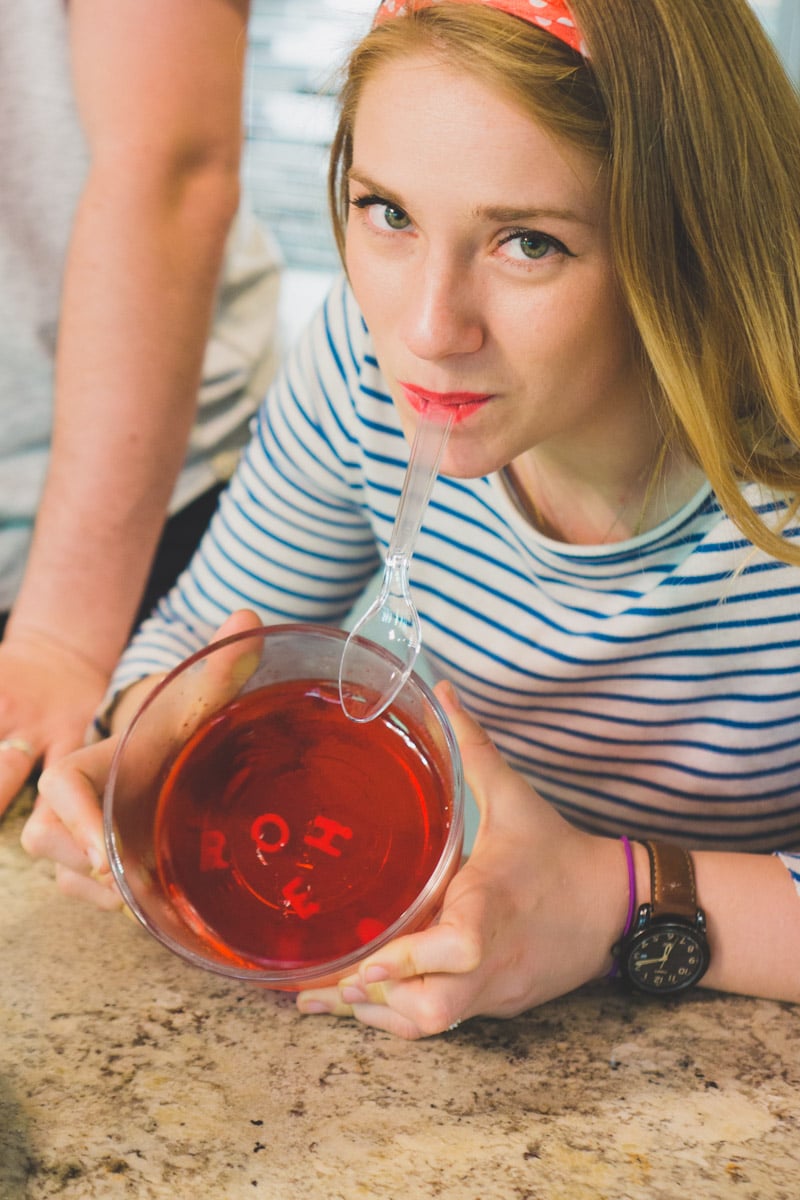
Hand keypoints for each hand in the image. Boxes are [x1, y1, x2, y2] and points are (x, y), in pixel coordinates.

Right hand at [20, 608, 262, 907]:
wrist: (173, 750)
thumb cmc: (180, 726)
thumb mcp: (201, 699)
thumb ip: (223, 663)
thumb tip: (250, 617)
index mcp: (96, 760)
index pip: (59, 784)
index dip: (74, 816)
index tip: (106, 852)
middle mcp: (76, 801)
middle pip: (49, 840)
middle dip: (90, 867)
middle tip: (144, 885)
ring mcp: (79, 835)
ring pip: (67, 875)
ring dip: (107, 892)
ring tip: (159, 894)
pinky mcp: (91, 866)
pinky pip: (85, 895)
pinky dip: (118, 904)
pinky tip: (159, 903)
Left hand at [297, 682, 628, 1038]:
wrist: (616, 905)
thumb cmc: (557, 852)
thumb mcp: (514, 796)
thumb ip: (472, 747)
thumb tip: (442, 692)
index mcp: (490, 909)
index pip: (452, 949)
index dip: (403, 962)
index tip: (360, 965)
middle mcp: (490, 960)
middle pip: (434, 1008)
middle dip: (373, 1003)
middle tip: (318, 988)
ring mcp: (495, 989)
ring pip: (434, 1024)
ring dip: (381, 1016)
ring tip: (329, 999)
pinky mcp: (499, 1003)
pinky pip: (446, 1023)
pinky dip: (405, 1017)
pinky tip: (370, 1003)